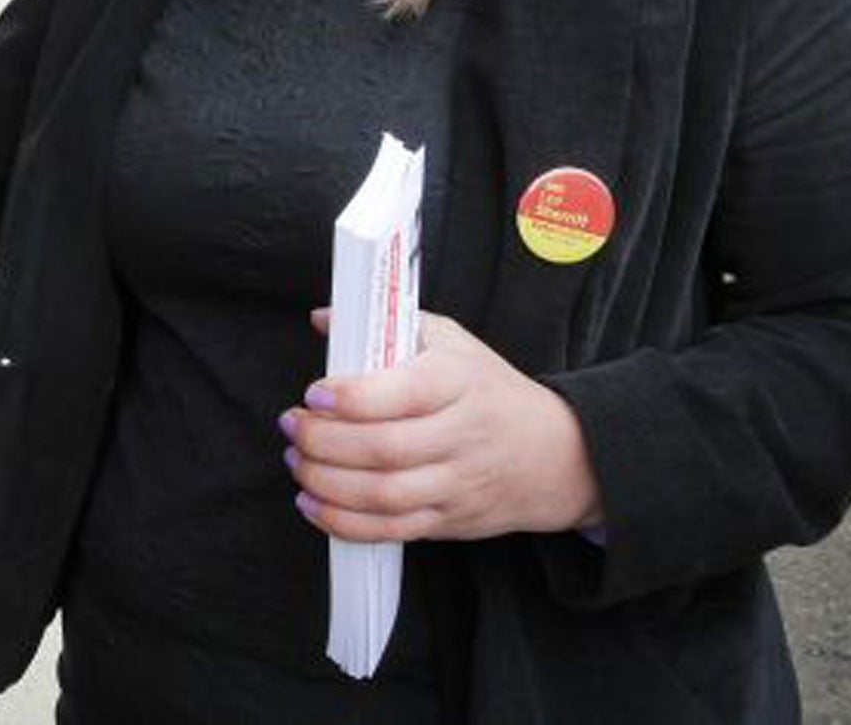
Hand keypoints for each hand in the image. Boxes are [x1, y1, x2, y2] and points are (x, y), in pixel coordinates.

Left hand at [280, 310, 603, 542]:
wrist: (558, 454)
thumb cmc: (490, 389)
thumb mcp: (451, 342)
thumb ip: (388, 327)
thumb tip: (323, 318)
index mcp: (459, 383)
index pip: (404, 394)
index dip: (351, 398)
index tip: (314, 393)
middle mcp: (461, 436)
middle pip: (384, 450)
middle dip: (324, 442)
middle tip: (292, 426)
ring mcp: (457, 484)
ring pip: (384, 495)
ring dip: (326, 483)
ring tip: (297, 461)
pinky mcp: (450, 521)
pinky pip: (392, 530)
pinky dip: (345, 523)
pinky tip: (313, 504)